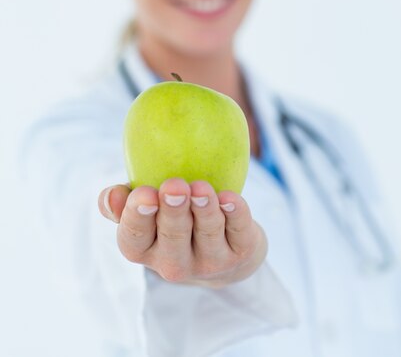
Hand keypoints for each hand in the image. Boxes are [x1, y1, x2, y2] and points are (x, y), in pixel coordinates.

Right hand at [98, 178, 267, 287]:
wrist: (223, 247)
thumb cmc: (171, 217)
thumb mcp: (143, 210)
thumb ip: (122, 201)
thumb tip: (111, 195)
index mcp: (143, 249)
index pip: (133, 238)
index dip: (137, 216)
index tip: (145, 193)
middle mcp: (173, 263)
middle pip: (172, 238)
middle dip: (174, 212)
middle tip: (175, 186)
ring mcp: (209, 262)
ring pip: (207, 235)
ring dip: (205, 209)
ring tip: (202, 188)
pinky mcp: (239, 255)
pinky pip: (238, 232)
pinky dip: (236, 214)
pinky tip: (230, 199)